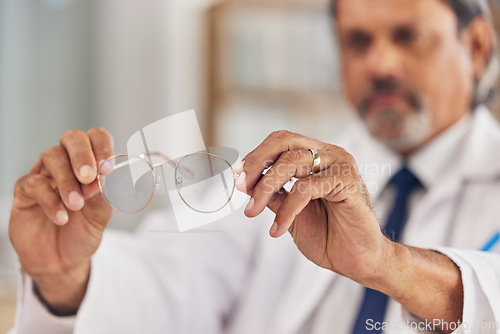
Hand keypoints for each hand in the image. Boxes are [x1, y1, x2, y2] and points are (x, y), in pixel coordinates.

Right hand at [9, 128, 113, 313]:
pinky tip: (61, 217)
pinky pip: (33, 183)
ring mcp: (45, 174)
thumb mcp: (101, 214)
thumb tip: (102, 176)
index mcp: (91, 162)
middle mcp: (67, 162)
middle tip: (88, 178)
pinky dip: (50, 200)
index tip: (107, 168)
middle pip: (72, 138)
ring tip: (76, 205)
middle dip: (82, 156)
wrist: (62, 259)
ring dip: (67, 180)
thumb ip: (103, 194)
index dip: (103, 147)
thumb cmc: (84, 230)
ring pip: (52, 156)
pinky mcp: (25, 191)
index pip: (96, 137)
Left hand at [239, 131, 462, 331]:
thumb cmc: (326, 235)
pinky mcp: (348, 181)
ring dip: (265, 187)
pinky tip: (277, 229)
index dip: (254, 157)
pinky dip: (286, 209)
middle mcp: (329, 154)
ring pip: (292, 161)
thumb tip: (243, 182)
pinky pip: (306, 188)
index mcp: (315, 156)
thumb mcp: (289, 212)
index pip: (279, 142)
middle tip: (239, 186)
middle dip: (255, 163)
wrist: (356, 260)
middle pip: (284, 141)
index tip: (235, 179)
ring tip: (252, 212)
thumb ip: (272, 194)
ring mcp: (340, 164)